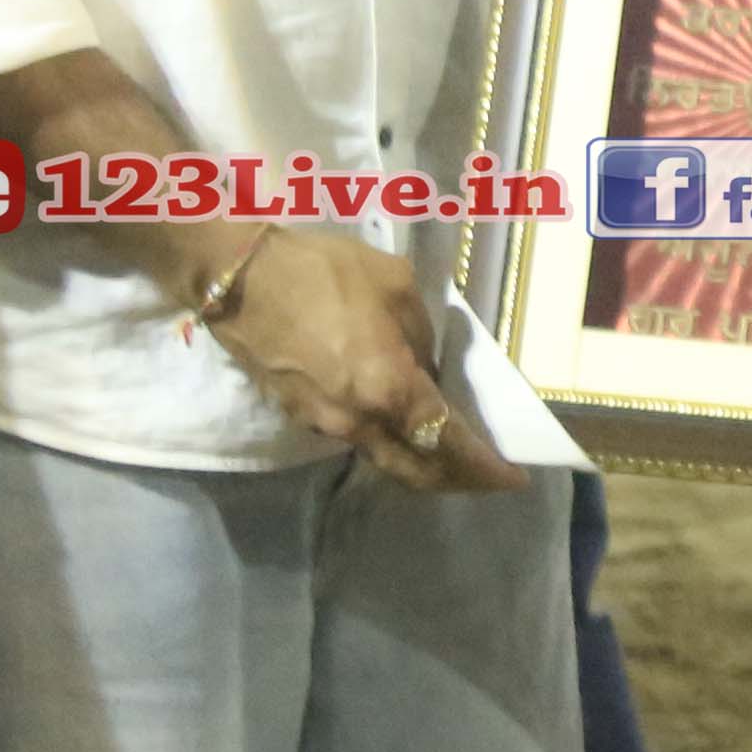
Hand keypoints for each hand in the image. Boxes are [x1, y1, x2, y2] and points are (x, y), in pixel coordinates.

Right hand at [216, 226, 523, 494]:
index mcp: (388, 388)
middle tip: (486, 477)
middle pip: (416, 470)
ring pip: (384, 458)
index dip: (483, 466)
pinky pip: (356, 438)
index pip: (448, 442)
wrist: (238, 278)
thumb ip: (422, 336)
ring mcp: (323, 423)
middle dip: (456, 479)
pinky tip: (399, 421)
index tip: (513, 478)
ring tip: (450, 450)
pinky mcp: (299, 414)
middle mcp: (357, 421)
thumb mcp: (395, 286)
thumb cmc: (322, 272)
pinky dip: (388, 440)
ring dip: (421, 461)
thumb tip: (427, 368)